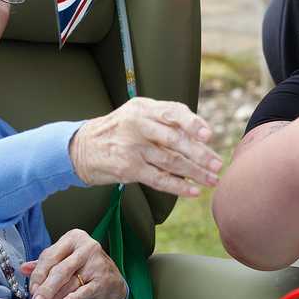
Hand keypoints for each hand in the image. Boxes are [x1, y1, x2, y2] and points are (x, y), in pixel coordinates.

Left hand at [20, 229, 126, 298]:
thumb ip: (44, 263)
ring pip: (70, 283)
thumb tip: (23, 269)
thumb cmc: (83, 267)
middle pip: (60, 270)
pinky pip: (85, 290)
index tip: (31, 290)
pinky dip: (75, 298)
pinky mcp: (104, 279)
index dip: (38, 275)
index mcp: (73, 238)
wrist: (110, 280)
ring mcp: (97, 263)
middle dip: (45, 288)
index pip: (50, 257)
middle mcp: (86, 247)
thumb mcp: (63, 260)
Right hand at [69, 97, 222, 196]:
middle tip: (217, 164)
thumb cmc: (118, 131)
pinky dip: (178, 186)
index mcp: (143, 108)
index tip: (209, 135)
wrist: (81, 147)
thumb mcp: (137, 115)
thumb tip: (201, 135)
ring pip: (170, 161)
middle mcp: (137, 125)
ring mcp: (132, 147)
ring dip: (195, 172)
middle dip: (199, 153)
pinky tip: (193, 191)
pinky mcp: (127, 168)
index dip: (193, 123)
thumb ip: (165, 120)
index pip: (173, 112)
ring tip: (211, 179)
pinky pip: (158, 179)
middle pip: (174, 139)